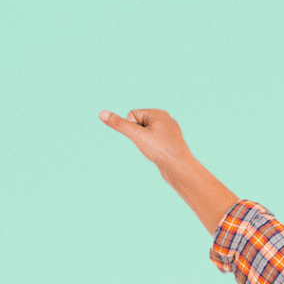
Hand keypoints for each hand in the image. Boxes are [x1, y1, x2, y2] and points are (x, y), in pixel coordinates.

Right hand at [97, 107, 237, 234]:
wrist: (181, 170)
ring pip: (145, 136)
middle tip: (151, 147)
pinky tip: (160, 156)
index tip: (144, 139)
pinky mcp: (169, 145)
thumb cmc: (161, 151)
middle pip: (138, 125)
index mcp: (159, 113)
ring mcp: (168, 133)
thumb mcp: (137, 136)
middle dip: (139, 137)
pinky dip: (152, 151)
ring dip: (145, 145)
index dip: (132, 128)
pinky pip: (153, 144)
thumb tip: (102, 113)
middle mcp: (165, 120)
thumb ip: (119, 125)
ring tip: (156, 152)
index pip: (132, 114)